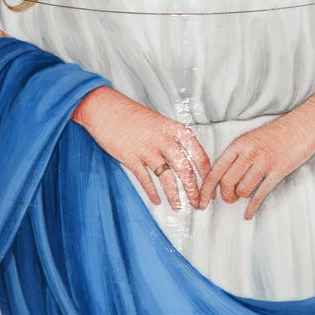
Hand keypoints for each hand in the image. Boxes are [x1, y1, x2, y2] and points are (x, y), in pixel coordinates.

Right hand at [72, 87, 210, 211]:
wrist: (106, 108)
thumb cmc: (132, 116)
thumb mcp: (158, 123)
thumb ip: (171, 139)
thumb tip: (185, 161)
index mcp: (174, 129)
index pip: (198, 154)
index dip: (206, 174)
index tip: (209, 186)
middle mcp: (164, 139)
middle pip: (185, 169)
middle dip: (194, 190)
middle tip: (198, 204)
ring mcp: (147, 149)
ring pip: (167, 178)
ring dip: (175, 196)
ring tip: (179, 207)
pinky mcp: (131, 157)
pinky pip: (146, 180)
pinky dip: (152, 193)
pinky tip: (157, 201)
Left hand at [199, 93, 314, 220]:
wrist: (303, 124)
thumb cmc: (277, 133)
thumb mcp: (252, 139)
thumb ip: (237, 155)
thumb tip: (221, 178)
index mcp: (239, 144)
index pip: (215, 170)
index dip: (205, 190)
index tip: (200, 202)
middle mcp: (248, 153)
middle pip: (227, 183)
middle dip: (225, 196)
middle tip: (229, 199)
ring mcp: (264, 162)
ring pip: (243, 190)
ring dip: (241, 197)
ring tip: (243, 195)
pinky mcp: (278, 171)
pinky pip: (260, 195)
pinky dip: (252, 208)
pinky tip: (247, 215)